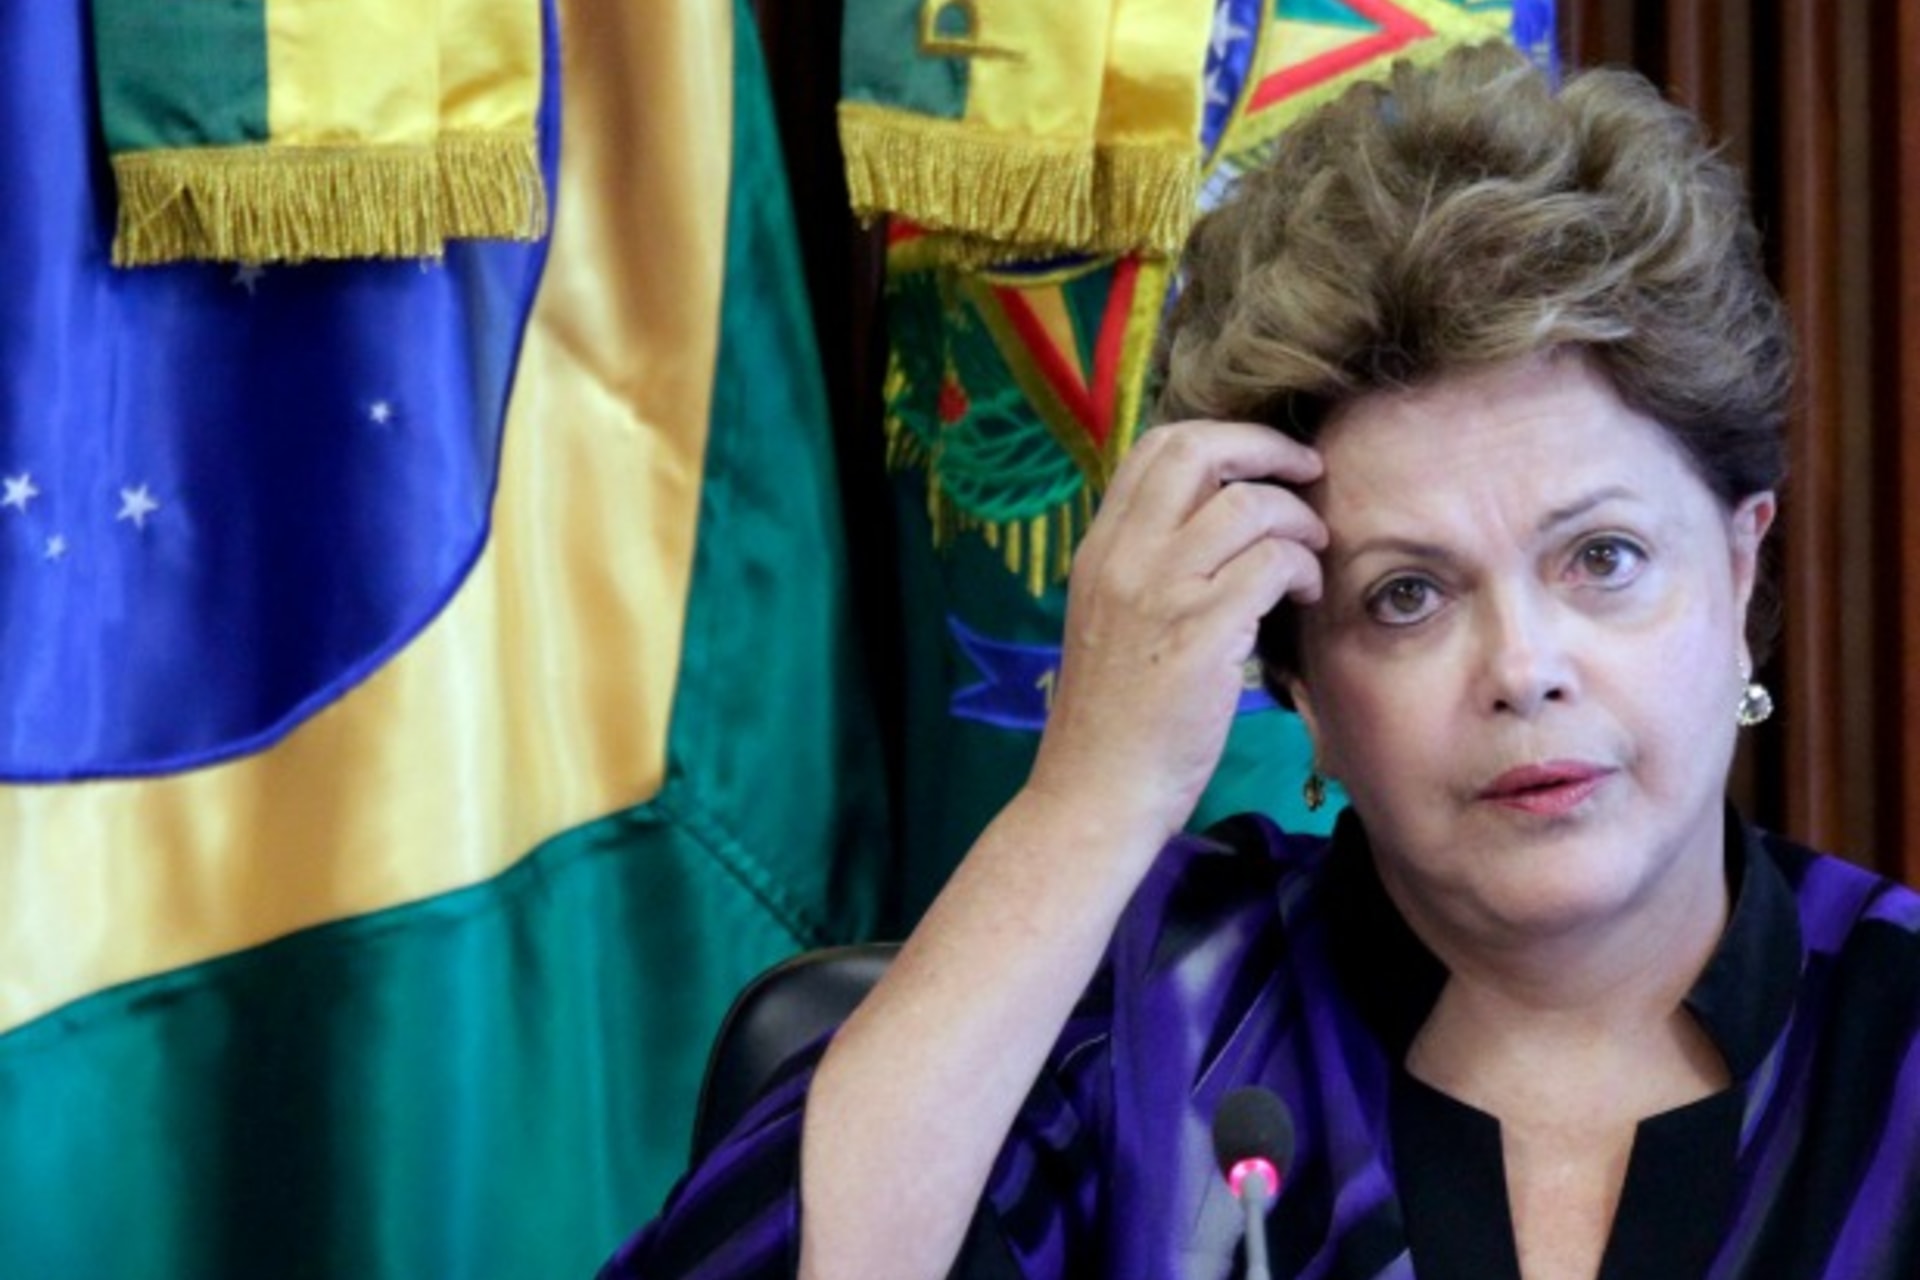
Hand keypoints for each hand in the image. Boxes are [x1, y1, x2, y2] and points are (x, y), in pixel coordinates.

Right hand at [1028, 421, 1326, 842]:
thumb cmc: (1114, 721)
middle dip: (1268, 448)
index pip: (1157, 448)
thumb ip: (1149, 568)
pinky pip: (1272, 564)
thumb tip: (1217, 523)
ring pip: (1248, 504)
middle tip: (1308, 474)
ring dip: (1298, 519)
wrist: (1094, 792)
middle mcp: (1122, 558)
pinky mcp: (1200, 634)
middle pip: (1197, 451)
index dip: (1224, 439)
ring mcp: (1159, 593)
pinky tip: (1308, 597)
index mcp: (1099, 550)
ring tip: (1313, 553)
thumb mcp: (1113, 622)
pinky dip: (1305, 568)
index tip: (1265, 465)